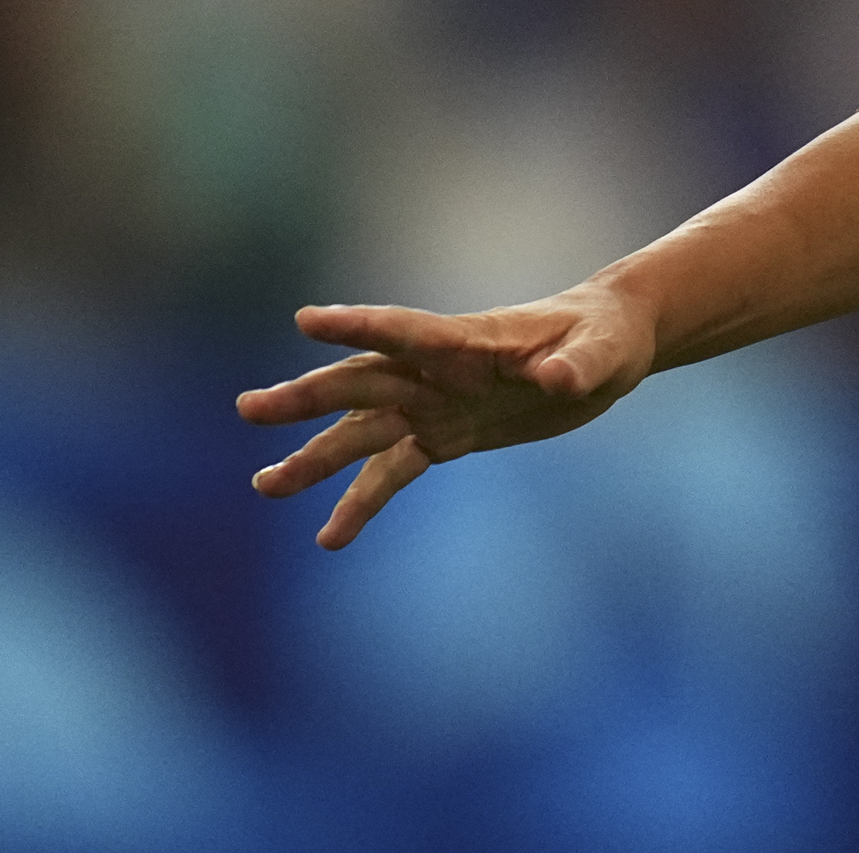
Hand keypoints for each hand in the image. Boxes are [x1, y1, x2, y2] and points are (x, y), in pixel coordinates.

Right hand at [236, 287, 654, 548]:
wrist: (606, 349)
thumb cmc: (607, 336)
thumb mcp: (605, 352)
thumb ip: (578, 365)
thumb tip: (555, 379)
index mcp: (468, 340)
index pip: (404, 329)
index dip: (359, 325)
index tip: (307, 320)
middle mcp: (437, 372)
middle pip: (362, 382)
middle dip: (308, 396)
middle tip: (250, 409)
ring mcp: (435, 404)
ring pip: (362, 431)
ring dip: (315, 458)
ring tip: (266, 486)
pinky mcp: (445, 436)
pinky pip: (393, 472)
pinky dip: (362, 502)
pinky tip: (330, 538)